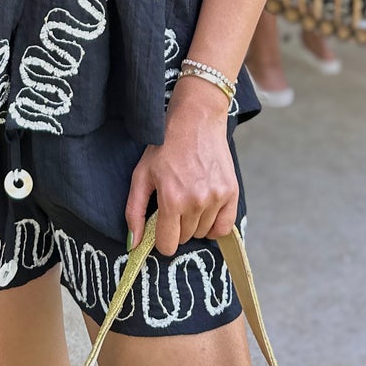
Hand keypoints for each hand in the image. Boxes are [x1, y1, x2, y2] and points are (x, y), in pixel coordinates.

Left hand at [125, 85, 237, 256]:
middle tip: (174, 203)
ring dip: (195, 223)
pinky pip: (224, 227)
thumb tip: (134, 244)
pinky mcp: (231, 192)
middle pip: (185, 238)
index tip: (160, 226)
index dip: (161, 239)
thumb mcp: (141, 175)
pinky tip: (206, 209)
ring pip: (203, 232)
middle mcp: (196, 202)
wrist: (196, 120)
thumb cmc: (165, 146)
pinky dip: (214, 224)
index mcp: (172, 199)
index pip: (168, 244)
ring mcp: (216, 198)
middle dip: (177, 227)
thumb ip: (134, 212)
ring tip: (189, 198)